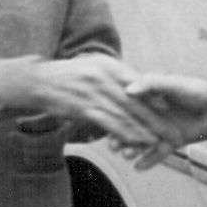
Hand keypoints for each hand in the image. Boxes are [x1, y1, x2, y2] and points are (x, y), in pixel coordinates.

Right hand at [27, 53, 181, 152]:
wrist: (38, 82)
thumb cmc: (67, 76)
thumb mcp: (91, 67)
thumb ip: (112, 75)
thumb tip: (132, 86)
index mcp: (107, 64)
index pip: (136, 80)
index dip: (153, 95)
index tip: (168, 106)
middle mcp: (103, 76)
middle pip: (134, 100)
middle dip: (153, 115)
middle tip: (168, 126)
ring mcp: (93, 92)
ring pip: (124, 113)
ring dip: (142, 128)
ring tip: (156, 139)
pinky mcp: (84, 108)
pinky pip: (109, 123)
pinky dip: (123, 133)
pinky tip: (133, 142)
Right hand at [120, 73, 206, 169]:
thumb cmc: (197, 90)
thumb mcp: (173, 83)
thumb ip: (151, 84)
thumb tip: (129, 90)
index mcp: (150, 99)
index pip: (128, 109)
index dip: (117, 116)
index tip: (106, 124)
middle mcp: (153, 115)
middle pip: (132, 128)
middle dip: (121, 137)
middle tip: (112, 147)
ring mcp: (162, 129)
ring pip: (143, 142)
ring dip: (133, 150)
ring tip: (126, 156)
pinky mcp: (173, 141)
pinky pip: (158, 153)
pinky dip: (149, 160)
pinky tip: (138, 167)